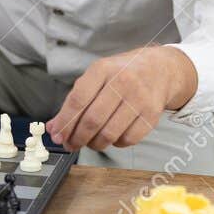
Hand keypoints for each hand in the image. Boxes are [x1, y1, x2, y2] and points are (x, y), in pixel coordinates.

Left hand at [47, 47, 195, 151]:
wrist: (159, 69)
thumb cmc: (121, 74)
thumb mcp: (96, 76)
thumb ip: (74, 101)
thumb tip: (54, 128)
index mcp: (102, 69)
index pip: (78, 101)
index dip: (64, 123)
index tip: (57, 136)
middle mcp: (122, 82)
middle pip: (93, 121)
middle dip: (77, 138)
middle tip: (71, 144)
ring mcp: (139, 99)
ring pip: (109, 134)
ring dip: (94, 144)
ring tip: (90, 141)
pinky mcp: (152, 115)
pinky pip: (127, 140)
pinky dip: (115, 144)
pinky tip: (112, 136)